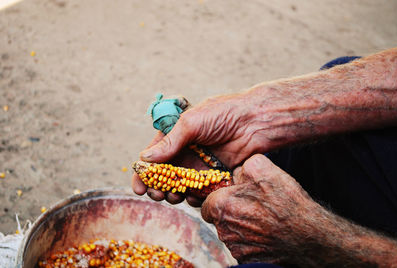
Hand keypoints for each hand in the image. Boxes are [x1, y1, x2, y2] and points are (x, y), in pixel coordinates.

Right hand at [132, 92, 269, 205]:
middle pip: (164, 176)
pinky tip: (193, 197)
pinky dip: (193, 197)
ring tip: (174, 196)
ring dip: (173, 194)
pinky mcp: (214, 176)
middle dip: (157, 188)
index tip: (139, 189)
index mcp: (175, 137)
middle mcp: (185, 152)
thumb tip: (144, 159)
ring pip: (180, 186)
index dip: (143, 174)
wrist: (255, 121)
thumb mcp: (191, 123)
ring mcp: (199, 165)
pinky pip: (200, 192)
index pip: (152, 158)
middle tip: (158, 195)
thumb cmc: (222, 114)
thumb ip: (169, 142)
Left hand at [201, 154, 396, 265]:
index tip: (233, 194)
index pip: (206, 202)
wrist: (308, 235)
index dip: (220, 196)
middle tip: (252, 203)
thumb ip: (241, 166)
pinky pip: (242, 244)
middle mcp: (222, 229)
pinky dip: (251, 238)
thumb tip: (235, 172)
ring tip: (263, 216)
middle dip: (231, 209)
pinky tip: (267, 230)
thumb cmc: (284, 200)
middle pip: (219, 216)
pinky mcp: (246, 259)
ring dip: (241, 223)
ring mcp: (234, 247)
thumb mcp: (262, 167)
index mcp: (220, 206)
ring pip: (230, 230)